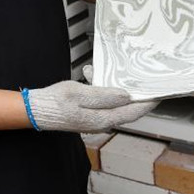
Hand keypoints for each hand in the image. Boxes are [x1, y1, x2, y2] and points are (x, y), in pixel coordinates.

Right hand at [25, 67, 158, 132]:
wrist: (34, 110)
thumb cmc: (54, 102)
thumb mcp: (79, 93)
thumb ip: (104, 95)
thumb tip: (126, 96)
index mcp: (101, 119)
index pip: (132, 112)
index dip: (147, 103)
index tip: (159, 94)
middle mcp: (100, 122)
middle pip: (125, 108)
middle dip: (131, 91)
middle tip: (139, 77)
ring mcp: (94, 119)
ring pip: (112, 102)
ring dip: (109, 85)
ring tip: (97, 71)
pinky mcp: (87, 114)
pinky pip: (101, 100)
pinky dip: (98, 87)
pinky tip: (89, 75)